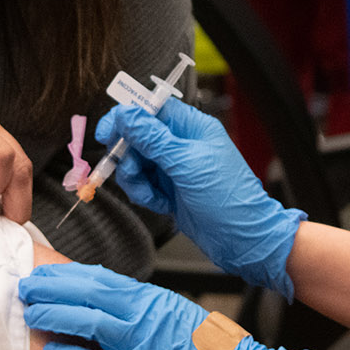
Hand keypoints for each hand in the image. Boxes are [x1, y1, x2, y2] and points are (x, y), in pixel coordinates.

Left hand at [21, 265, 300, 349]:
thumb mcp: (177, 314)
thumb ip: (144, 308)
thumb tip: (111, 305)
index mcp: (150, 298)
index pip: (98, 278)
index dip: (65, 275)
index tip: (43, 273)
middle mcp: (142, 316)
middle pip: (86, 294)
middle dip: (51, 290)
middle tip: (26, 288)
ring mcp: (138, 346)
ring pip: (85, 323)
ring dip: (53, 317)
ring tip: (31, 314)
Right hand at [95, 98, 301, 296]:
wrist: (242, 239)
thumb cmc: (228, 198)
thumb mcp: (186, 164)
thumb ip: (153, 139)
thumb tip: (126, 115)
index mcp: (192, 127)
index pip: (152, 109)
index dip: (126, 118)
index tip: (107, 133)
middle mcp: (182, 144)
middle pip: (138, 138)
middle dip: (129, 157)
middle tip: (132, 172)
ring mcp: (176, 168)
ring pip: (137, 164)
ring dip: (135, 180)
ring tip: (150, 195)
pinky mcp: (171, 190)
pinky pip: (144, 185)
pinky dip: (145, 195)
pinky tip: (161, 205)